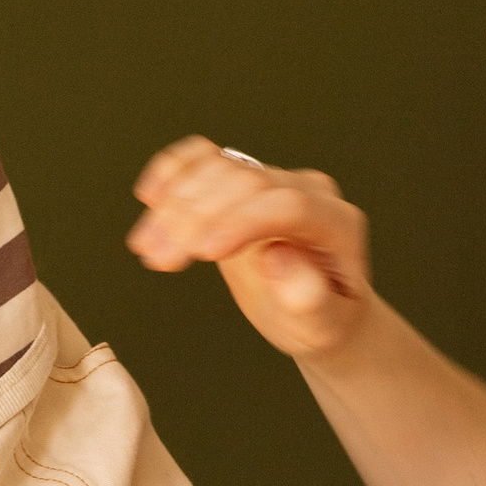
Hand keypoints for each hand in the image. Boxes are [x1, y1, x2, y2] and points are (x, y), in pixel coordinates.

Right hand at [129, 136, 375, 359]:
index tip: (203, 250)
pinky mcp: (242, 179)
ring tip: (147, 246)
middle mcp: (308, 191)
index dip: (243, 221)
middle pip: (248, 183)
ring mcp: (273, 179)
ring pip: (220, 169)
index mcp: (338, 224)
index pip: (290, 205)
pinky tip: (151, 195)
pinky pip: (206, 158)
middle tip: (160, 258)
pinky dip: (174, 169)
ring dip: (175, 204)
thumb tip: (277, 257)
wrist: (314, 308)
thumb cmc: (320, 320)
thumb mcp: (323, 327)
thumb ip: (310, 299)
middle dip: (196, 217)